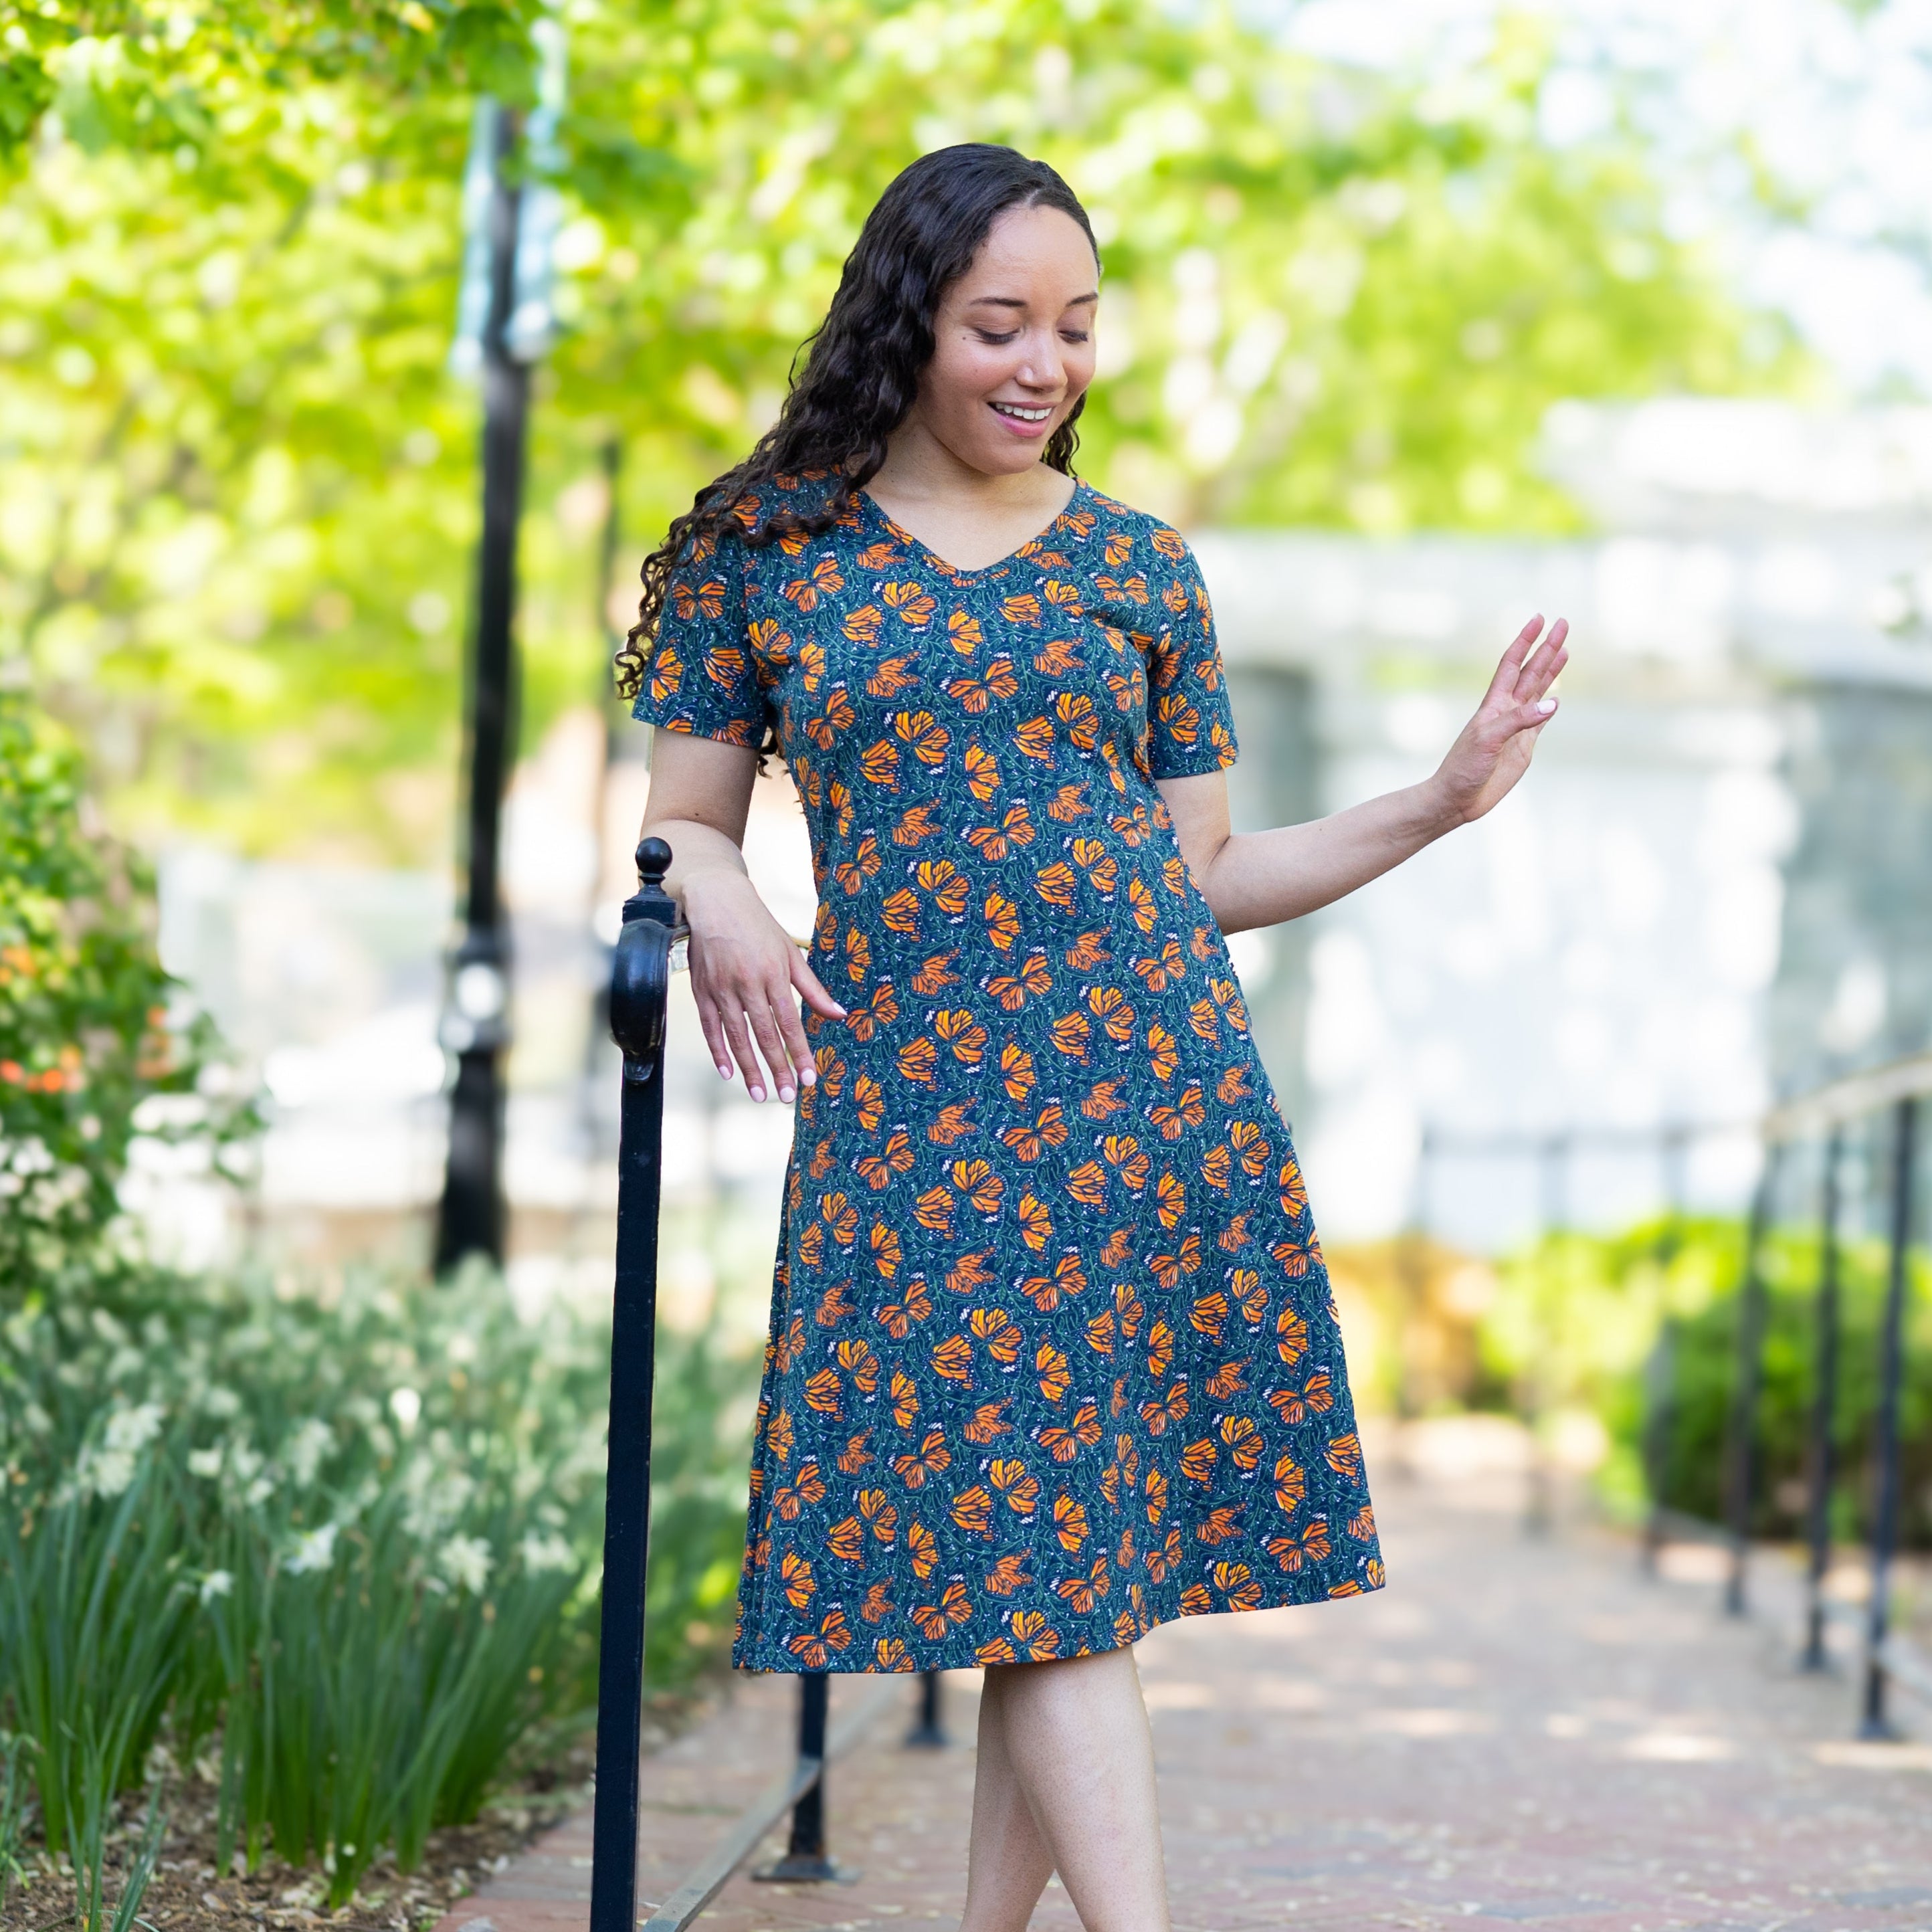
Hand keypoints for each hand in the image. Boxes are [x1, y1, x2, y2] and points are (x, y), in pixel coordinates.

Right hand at [683, 870, 846, 1102]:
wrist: (716, 902)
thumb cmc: (759, 928)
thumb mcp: (790, 953)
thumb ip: (813, 988)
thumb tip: (839, 1014)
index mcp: (773, 975)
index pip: (790, 1022)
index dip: (799, 1053)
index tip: (808, 1079)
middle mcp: (747, 984)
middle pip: (764, 1035)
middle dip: (777, 1069)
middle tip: (786, 1097)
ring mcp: (722, 989)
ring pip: (737, 1037)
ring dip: (749, 1069)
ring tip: (761, 1095)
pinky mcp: (701, 990)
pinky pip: (710, 1027)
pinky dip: (718, 1051)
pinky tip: (728, 1072)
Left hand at [1431, 614, 1569, 824]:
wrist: (1458, 798)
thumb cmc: (1464, 768)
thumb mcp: (1489, 740)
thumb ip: (1519, 720)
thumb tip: (1553, 702)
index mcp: (1494, 704)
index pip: (1512, 664)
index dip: (1525, 640)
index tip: (1539, 618)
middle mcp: (1506, 711)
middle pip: (1531, 671)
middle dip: (1546, 647)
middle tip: (1563, 623)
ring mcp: (1516, 727)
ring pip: (1538, 691)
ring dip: (1551, 670)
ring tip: (1564, 648)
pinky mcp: (1523, 746)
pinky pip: (1540, 720)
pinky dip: (1549, 707)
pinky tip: (1557, 695)